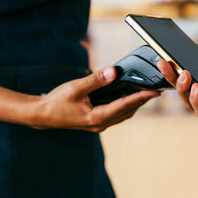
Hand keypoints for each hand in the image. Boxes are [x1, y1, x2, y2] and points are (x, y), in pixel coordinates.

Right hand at [30, 66, 159, 131]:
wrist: (42, 115)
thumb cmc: (56, 102)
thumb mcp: (75, 88)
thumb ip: (96, 80)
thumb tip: (113, 72)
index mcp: (97, 117)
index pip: (125, 105)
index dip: (142, 98)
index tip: (155, 92)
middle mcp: (100, 123)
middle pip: (127, 111)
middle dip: (142, 101)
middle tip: (156, 91)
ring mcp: (98, 125)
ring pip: (122, 115)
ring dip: (134, 105)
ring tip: (146, 93)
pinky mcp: (95, 122)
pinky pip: (115, 115)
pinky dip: (124, 106)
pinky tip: (127, 97)